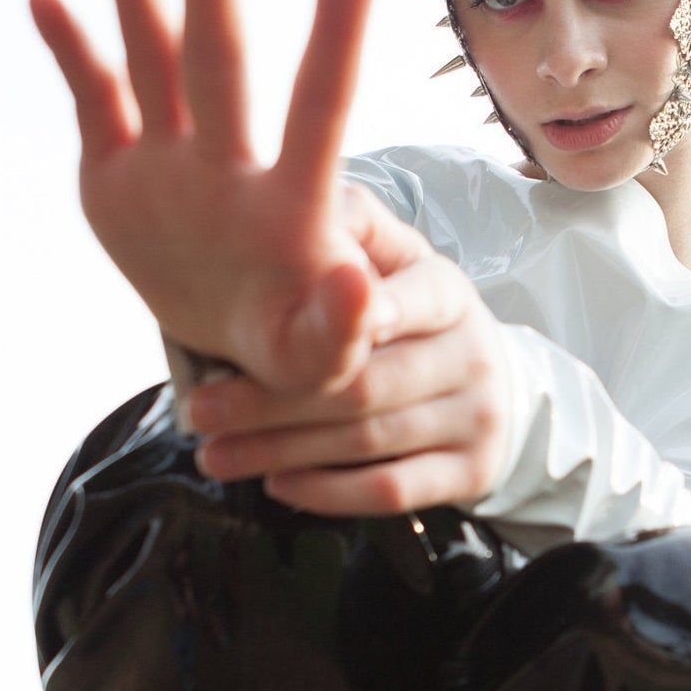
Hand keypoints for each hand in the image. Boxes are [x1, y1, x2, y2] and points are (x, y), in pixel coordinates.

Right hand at [30, 0, 381, 393]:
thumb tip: (358, 290)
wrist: (236, 344)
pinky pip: (93, 102)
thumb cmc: (294, 343)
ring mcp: (170, 160)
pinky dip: (69, 52)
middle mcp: (227, 162)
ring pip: (151, 54)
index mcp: (289, 204)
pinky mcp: (117, 174)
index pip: (319, 104)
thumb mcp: (320, 359)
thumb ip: (341, 330)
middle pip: (217, 54)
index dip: (335, 29)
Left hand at [184, 213, 510, 514]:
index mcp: (448, 292)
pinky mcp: (473, 473)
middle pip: (365, 385)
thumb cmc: (411, 314)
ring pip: (368, 442)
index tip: (275, 331)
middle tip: (198, 412)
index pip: (404, 303)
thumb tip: (289, 197)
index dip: (347, 320)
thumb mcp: (394, 261)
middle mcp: (471, 354)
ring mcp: (476, 417)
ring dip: (281, 452)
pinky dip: (329, 492)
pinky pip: (392, 491)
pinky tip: (277, 486)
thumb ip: (347, 231)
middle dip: (272, 402)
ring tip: (213, 455)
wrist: (491, 382)